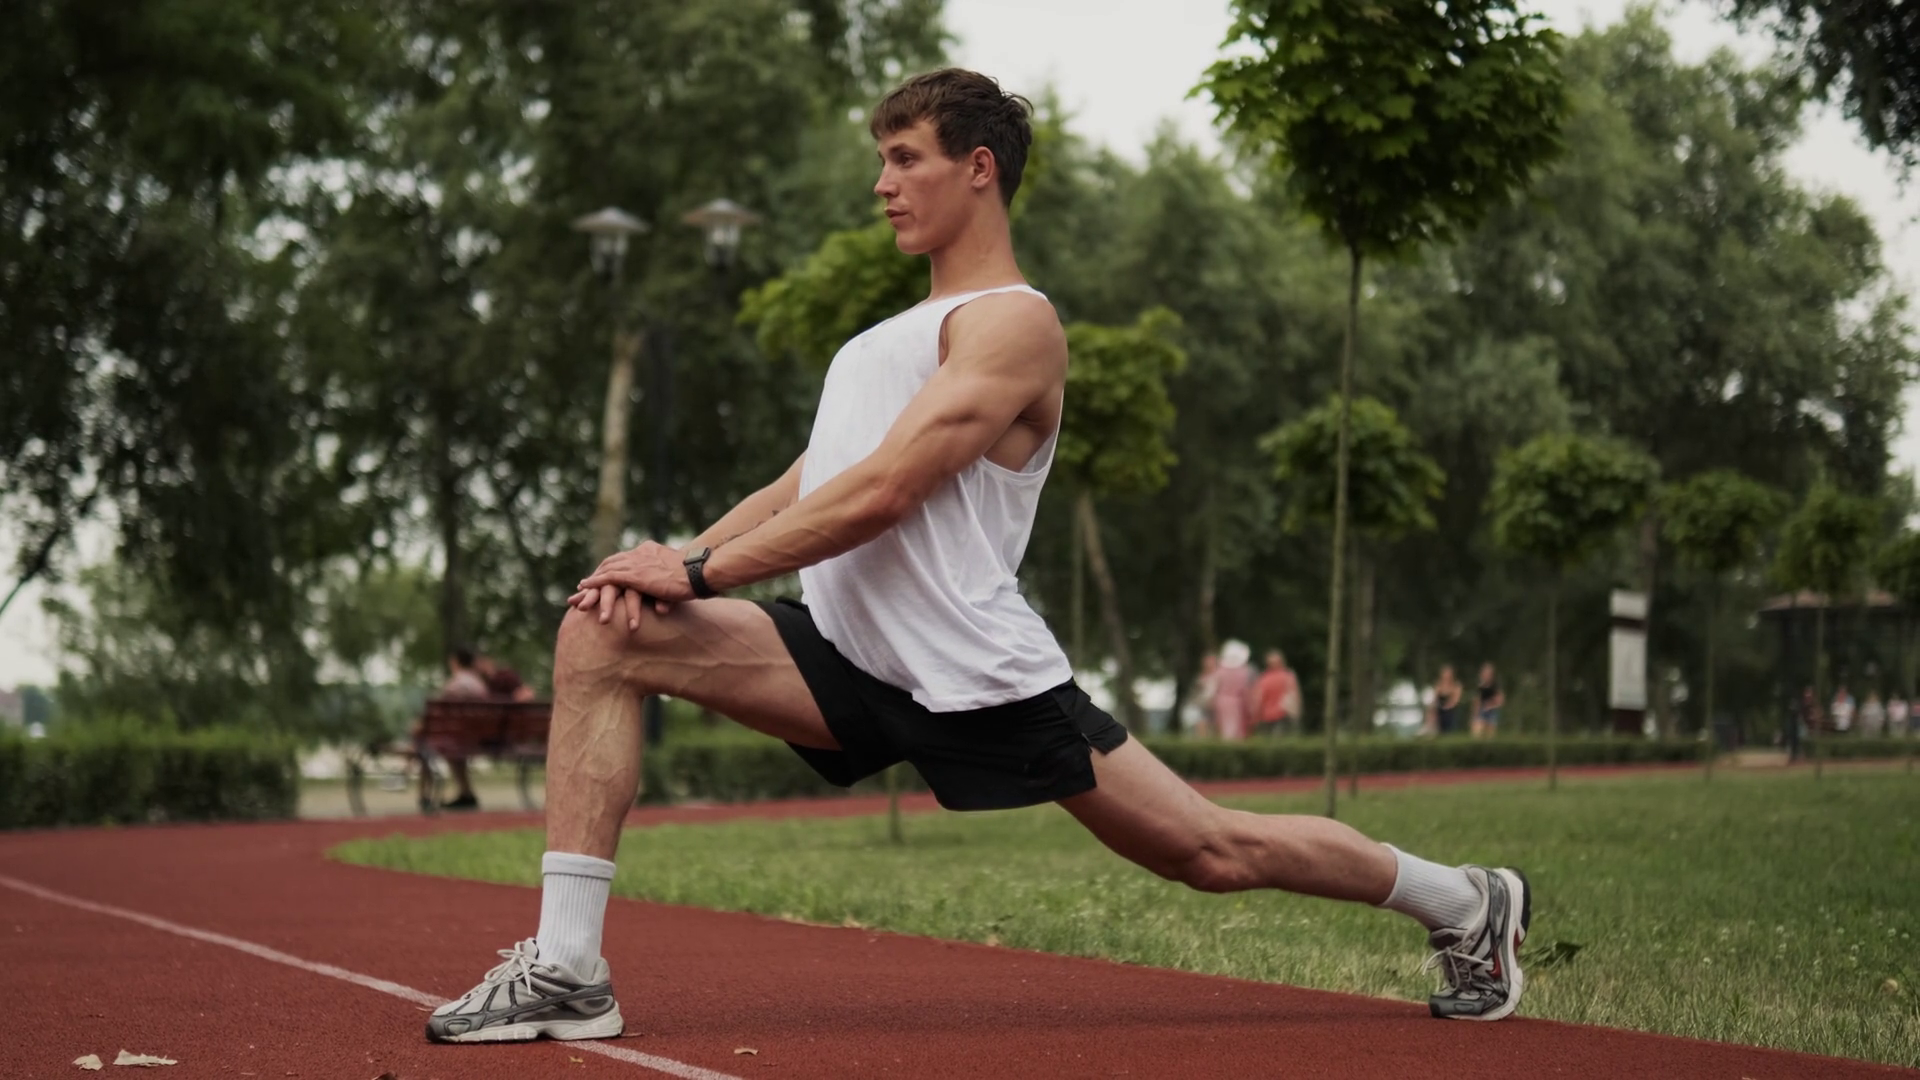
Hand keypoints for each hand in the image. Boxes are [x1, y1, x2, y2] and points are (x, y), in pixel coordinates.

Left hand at [568, 542, 693, 628]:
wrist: (701, 572)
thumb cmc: (697, 575)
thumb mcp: (678, 572)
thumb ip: (667, 574)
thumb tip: (668, 585)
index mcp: (650, 551)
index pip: (625, 559)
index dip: (612, 568)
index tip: (603, 576)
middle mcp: (641, 553)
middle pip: (613, 562)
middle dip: (598, 574)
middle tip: (585, 585)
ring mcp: (637, 563)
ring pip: (608, 570)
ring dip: (593, 580)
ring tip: (581, 590)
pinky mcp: (636, 575)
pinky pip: (609, 577)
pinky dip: (596, 582)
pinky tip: (585, 587)